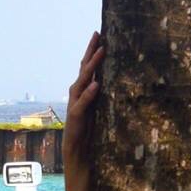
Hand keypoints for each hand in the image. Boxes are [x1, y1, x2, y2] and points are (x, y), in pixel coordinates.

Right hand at [62, 31, 103, 169]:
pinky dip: (89, 94)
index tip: (100, 35)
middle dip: (90, 52)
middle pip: (82, 70)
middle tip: (97, 34)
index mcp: (83, 93)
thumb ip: (103, 96)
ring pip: (81, 82)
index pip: (87, 69)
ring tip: (100, 52)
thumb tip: (116, 82)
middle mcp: (77, 96)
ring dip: (91, 67)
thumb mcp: (100, 111)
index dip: (92, 52)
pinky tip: (96, 84)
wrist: (78, 155)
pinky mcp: (76, 119)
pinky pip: (82, 104)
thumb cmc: (90, 134)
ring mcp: (75, 107)